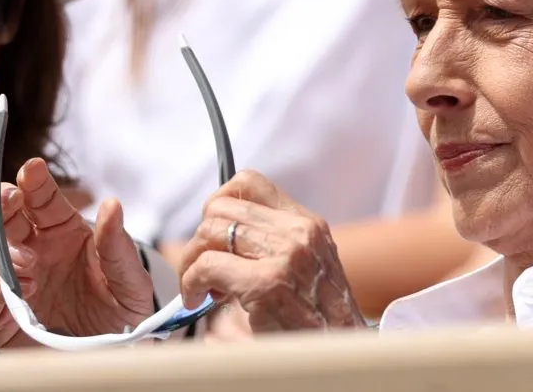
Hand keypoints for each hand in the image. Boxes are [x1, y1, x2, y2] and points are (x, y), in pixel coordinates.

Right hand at [0, 158, 155, 347]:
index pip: (42, 199)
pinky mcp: (5, 318)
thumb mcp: (129, 277)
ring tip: (26, 266)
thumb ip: (117, 244)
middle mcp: (34, 251)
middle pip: (3, 219)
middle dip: (0, 204)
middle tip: (10, 201)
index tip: (32, 169)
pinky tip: (1, 289)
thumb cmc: (123, 306)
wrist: (117, 352)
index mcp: (63, 232)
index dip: (33, 181)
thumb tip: (112, 205)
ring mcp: (17, 282)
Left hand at [179, 170, 366, 333]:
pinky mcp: (267, 284)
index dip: (219, 202)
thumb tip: (222, 233)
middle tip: (202, 267)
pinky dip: (192, 282)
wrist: (340, 350)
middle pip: (222, 206)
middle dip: (200, 237)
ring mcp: (285, 255)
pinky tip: (198, 298)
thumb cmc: (319, 319)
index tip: (212, 232)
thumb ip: (274, 242)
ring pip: (210, 231)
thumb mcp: (308, 265)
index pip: (250, 183)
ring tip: (199, 286)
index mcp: (307, 223)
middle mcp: (299, 232)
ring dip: (192, 260)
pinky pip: (208, 266)